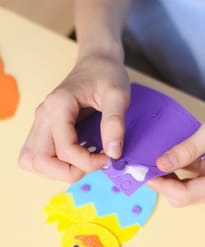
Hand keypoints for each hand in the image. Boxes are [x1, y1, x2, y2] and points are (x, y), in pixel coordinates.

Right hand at [18, 47, 129, 181]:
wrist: (96, 62)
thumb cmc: (106, 74)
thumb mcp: (118, 94)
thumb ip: (115, 123)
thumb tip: (113, 153)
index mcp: (58, 106)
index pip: (64, 150)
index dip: (88, 162)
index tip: (108, 157)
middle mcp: (43, 116)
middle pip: (38, 161)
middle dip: (67, 172)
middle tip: (91, 163)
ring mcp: (40, 123)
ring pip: (32, 161)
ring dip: (56, 171)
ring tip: (82, 161)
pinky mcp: (43, 128)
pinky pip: (37, 156)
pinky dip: (52, 165)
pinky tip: (73, 158)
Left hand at [148, 94, 204, 206]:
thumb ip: (186, 149)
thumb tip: (161, 164)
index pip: (185, 194)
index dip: (161, 186)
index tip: (142, 172)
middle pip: (183, 196)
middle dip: (162, 184)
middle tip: (142, 167)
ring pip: (185, 189)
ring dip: (167, 178)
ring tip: (150, 163)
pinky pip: (190, 178)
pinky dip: (176, 171)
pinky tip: (165, 159)